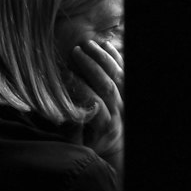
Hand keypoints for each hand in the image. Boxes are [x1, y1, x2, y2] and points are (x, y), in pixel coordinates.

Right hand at [69, 37, 123, 178]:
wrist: (113, 146)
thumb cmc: (91, 144)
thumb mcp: (78, 144)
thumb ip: (72, 130)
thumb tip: (67, 112)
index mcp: (107, 125)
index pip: (93, 101)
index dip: (78, 86)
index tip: (63, 73)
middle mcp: (120, 111)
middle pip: (108, 85)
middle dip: (91, 66)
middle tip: (75, 52)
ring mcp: (126, 100)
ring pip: (118, 75)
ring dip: (103, 58)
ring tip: (87, 45)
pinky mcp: (127, 91)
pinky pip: (124, 71)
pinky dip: (116, 56)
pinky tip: (105, 44)